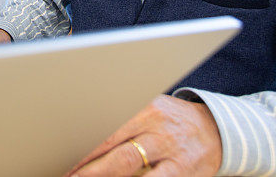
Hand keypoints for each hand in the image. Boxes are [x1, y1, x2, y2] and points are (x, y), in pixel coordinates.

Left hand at [66, 95, 221, 176]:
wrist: (217, 129)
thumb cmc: (170, 121)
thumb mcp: (147, 109)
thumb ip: (120, 120)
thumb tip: (79, 131)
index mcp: (142, 106)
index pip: (104, 124)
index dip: (79, 143)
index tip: (58, 153)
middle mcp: (155, 125)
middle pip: (111, 146)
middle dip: (84, 165)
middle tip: (63, 173)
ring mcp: (169, 150)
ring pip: (127, 166)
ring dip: (100, 176)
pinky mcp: (183, 171)